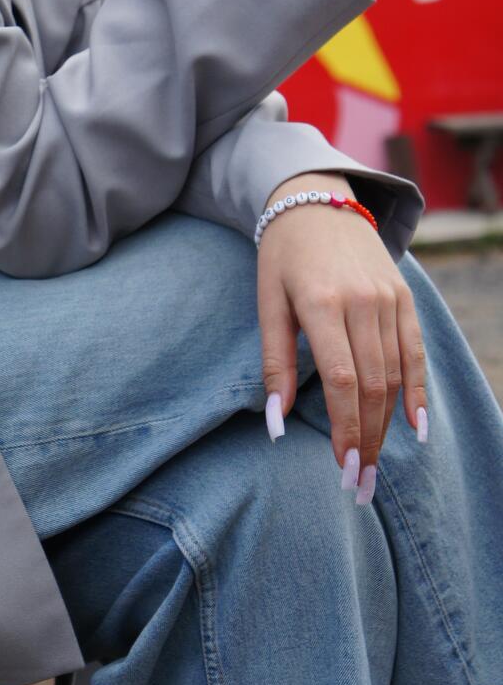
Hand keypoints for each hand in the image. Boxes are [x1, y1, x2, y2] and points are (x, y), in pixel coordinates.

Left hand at [256, 171, 427, 502]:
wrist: (318, 203)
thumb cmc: (282, 258)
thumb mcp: (267, 303)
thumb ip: (274, 362)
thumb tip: (273, 422)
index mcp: (323, 303)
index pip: (340, 380)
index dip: (343, 427)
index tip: (340, 465)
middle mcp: (364, 302)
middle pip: (372, 384)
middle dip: (366, 437)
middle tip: (359, 481)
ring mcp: (390, 300)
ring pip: (395, 375)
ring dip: (386, 425)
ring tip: (375, 464)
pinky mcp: (405, 299)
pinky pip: (416, 353)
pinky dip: (416, 392)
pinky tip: (413, 428)